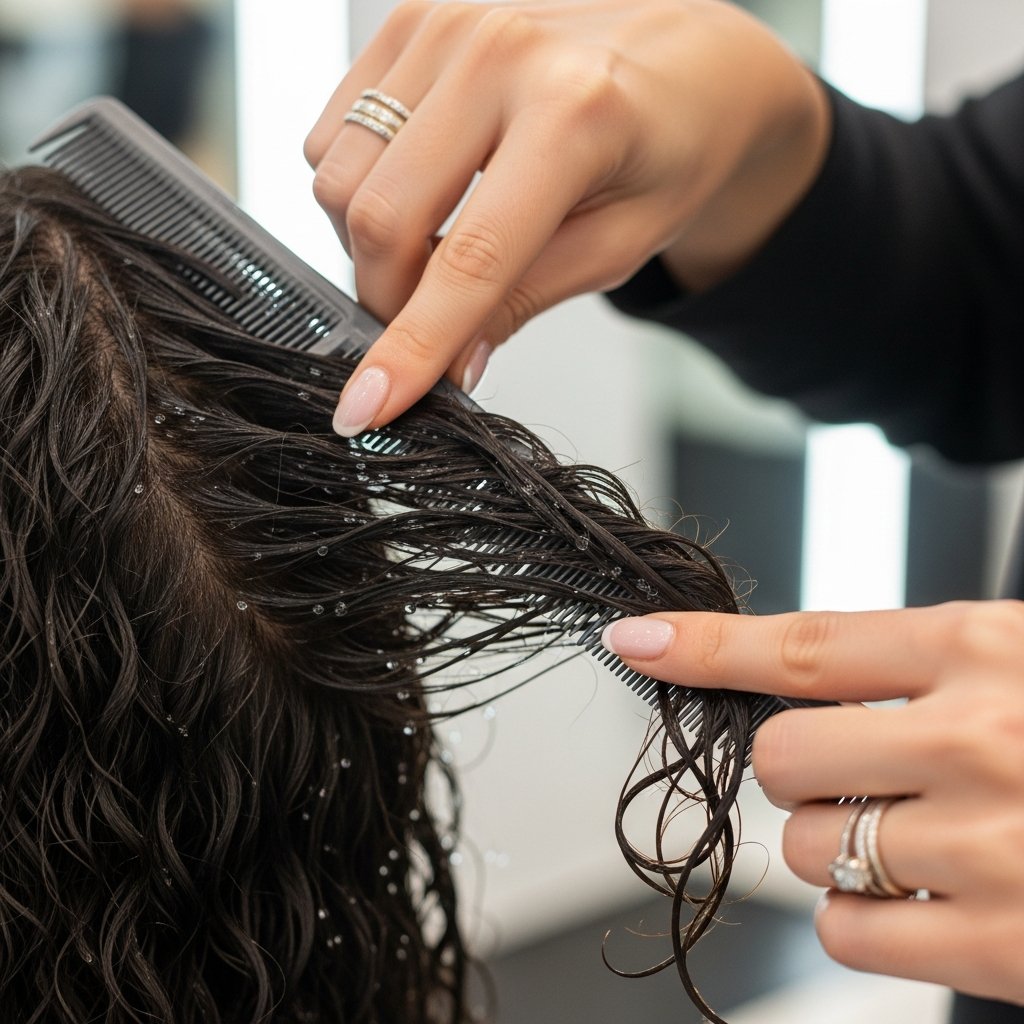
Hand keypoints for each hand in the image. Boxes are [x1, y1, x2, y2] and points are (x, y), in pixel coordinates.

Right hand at [304, 0, 828, 434]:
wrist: (686, 60)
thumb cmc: (671, 149)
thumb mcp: (619, 247)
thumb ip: (525, 300)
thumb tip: (448, 360)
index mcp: (574, 114)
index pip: (469, 259)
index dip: (413, 347)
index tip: (369, 407)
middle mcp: (500, 53)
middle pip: (380, 216)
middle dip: (387, 299)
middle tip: (429, 327)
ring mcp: (447, 25)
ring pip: (340, 176)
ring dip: (371, 245)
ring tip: (435, 254)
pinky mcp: (411, 19)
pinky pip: (334, 133)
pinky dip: (361, 187)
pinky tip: (420, 194)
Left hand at [602, 601, 1023, 1004]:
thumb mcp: (1022, 662)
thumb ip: (918, 672)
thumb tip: (796, 693)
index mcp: (985, 649)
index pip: (804, 643)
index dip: (705, 642)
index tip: (637, 641)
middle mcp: (981, 739)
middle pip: (781, 758)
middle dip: (798, 771)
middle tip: (859, 775)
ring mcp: (994, 847)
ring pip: (804, 849)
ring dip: (833, 846)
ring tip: (920, 836)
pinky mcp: (1006, 948)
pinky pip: (848, 933)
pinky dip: (861, 917)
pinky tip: (926, 897)